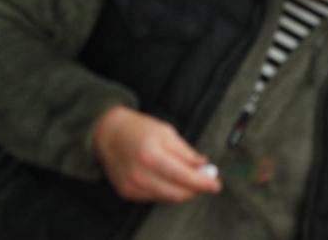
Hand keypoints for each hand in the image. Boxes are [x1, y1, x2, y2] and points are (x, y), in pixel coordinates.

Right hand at [92, 104, 221, 202]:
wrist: (110, 135)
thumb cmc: (139, 130)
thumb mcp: (167, 133)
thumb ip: (186, 152)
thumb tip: (203, 165)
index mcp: (151, 156)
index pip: (182, 176)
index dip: (202, 183)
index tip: (216, 184)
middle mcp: (139, 175)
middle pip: (176, 193)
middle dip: (196, 189)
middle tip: (208, 181)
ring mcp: (132, 187)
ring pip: (168, 198)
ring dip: (184, 190)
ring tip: (191, 176)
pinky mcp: (128, 193)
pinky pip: (156, 197)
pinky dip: (168, 190)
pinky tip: (171, 178)